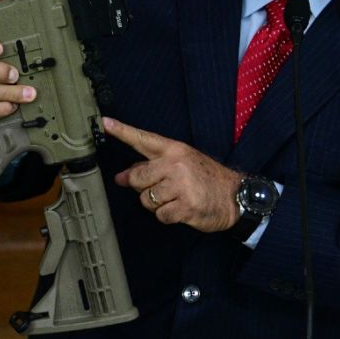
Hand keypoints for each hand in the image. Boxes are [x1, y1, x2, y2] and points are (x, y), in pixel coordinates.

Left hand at [105, 117, 241, 232]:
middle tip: (161, 188)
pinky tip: (181, 209)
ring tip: (175, 198)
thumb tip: (122, 176)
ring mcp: (181, 185)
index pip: (143, 139)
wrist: (235, 195)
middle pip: (138, 177)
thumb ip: (151, 167)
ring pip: (146, 199)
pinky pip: (160, 215)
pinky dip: (168, 216)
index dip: (122, 131)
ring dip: (157, 204)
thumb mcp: (181, 164)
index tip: (105, 122)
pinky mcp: (185, 205)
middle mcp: (176, 164)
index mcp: (174, 150)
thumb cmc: (206, 178)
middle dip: (144, 187)